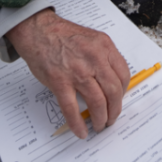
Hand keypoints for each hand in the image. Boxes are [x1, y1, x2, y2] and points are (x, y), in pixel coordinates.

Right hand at [4, 9, 131, 138]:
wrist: (38, 30)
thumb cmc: (62, 35)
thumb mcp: (91, 39)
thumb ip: (102, 57)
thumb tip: (109, 82)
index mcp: (104, 47)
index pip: (123, 75)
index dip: (123, 92)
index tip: (119, 99)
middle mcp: (94, 58)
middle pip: (113, 92)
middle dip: (114, 110)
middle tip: (111, 118)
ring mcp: (77, 71)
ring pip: (97, 102)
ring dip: (100, 118)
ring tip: (99, 125)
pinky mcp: (60, 81)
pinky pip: (72, 108)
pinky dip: (78, 123)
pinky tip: (81, 131)